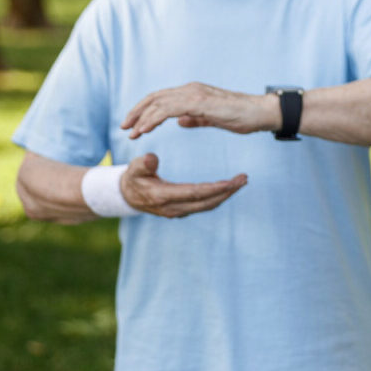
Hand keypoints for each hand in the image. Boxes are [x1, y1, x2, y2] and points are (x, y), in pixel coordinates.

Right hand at [119, 153, 247, 217]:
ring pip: (208, 205)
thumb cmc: (133, 178)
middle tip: (244, 178)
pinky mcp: (182, 210)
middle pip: (207, 202)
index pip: (195, 193)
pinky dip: (218, 197)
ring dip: (226, 195)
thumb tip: (152, 158)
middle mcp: (174, 208)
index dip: (214, 188)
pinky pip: (204, 205)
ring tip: (241, 181)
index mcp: (164, 196)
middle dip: (227, 192)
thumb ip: (143, 164)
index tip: (232, 181)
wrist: (126, 196)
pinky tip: (228, 187)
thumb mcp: (133, 168)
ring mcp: (178, 211)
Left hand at [122, 82, 278, 138]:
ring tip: (131, 132)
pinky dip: (153, 119)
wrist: (262, 113)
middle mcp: (191, 89)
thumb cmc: (243, 116)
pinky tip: (145, 129)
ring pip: (158, 102)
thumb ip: (196, 118)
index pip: (162, 98)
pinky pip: (169, 109)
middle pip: (155, 97)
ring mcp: (195, 94)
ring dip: (141, 117)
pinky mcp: (200, 102)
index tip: (133, 123)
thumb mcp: (214, 119)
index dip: (145, 109)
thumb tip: (180, 121)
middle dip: (136, 111)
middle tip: (124, 126)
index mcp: (194, 93)